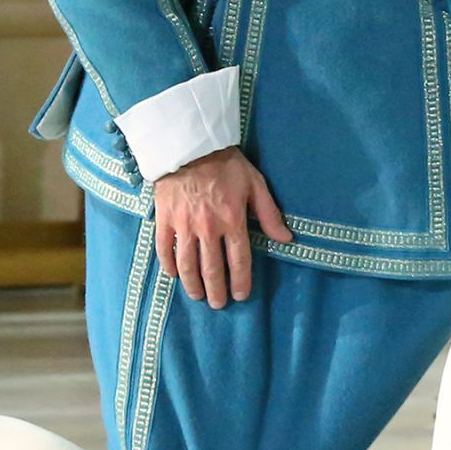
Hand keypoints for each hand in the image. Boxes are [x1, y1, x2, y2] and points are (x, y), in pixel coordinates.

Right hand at [151, 147, 293, 309]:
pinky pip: (164, 250)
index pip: (239, 260)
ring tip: (198, 296)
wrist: (189, 145)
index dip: (241, 281)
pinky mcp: (164, 220)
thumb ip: (269, 214)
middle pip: (212, 269)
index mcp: (233, 220)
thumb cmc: (226, 164)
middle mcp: (208, 228)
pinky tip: (174, 275)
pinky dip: (169, 266)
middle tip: (219, 304)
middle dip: (217, 291)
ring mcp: (184, 225)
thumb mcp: (255, 184)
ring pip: (187, 265)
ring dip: (193, 285)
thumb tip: (286, 239)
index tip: (241, 295)